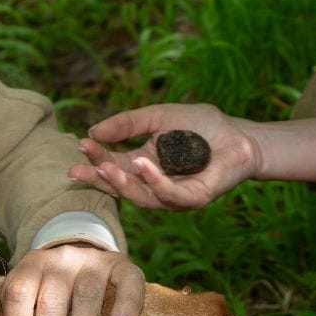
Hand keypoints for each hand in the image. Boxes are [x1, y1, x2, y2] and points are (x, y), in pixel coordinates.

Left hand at [0, 244, 144, 315]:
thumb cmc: (52, 297)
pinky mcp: (124, 265)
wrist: (87, 264)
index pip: (18, 295)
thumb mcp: (29, 299)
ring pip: (87, 296)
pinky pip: (128, 284)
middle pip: (51, 301)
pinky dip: (125, 308)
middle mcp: (62, 259)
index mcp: (31, 265)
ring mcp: (94, 260)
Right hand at [67, 103, 255, 209]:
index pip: (114, 165)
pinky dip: (153, 180)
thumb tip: (93, 131)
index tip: (79, 144)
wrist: (239, 135)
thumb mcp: (157, 116)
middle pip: (121, 186)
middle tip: (75, 170)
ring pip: (140, 196)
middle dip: (98, 178)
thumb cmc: (201, 125)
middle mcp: (154, 184)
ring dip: (121, 183)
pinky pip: (169, 195)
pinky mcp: (193, 198)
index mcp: (143, 165)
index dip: (95, 157)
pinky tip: (141, 163)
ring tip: (104, 166)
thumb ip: (128, 123)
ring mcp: (173, 196)